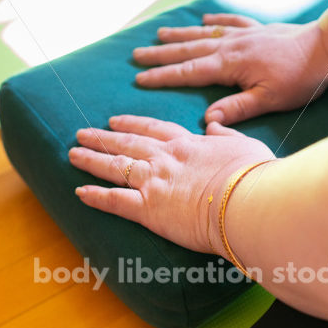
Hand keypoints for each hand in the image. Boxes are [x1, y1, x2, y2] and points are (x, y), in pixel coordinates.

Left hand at [69, 115, 273, 252]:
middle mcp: (165, 158)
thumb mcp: (245, 145)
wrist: (248, 201)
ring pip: (115, 166)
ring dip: (92, 159)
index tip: (115, 120)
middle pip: (127, 143)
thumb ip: (226, 134)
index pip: (153, 129)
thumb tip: (214, 124)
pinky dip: (95, 197)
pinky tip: (79, 192)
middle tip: (83, 132)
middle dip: (103, 137)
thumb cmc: (254, 176)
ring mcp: (154, 181)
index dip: (132, 124)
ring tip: (73, 153)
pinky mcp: (148, 208)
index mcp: (187, 144)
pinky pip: (114, 201)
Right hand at [133, 13, 327, 124]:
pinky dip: (213, 22)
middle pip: (189, 50)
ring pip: (204, 34)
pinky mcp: (257, 30)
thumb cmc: (300, 79)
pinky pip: (229, 23)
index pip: (188, 72)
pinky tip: (203, 20)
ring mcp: (244, 35)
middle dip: (161, 54)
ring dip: (180, 36)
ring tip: (159, 35)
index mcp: (230, 66)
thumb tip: (207, 121)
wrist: (327, 48)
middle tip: (137, 55)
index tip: (139, 79)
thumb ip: (236, 109)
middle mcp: (231, 46)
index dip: (163, 76)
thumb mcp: (268, 101)